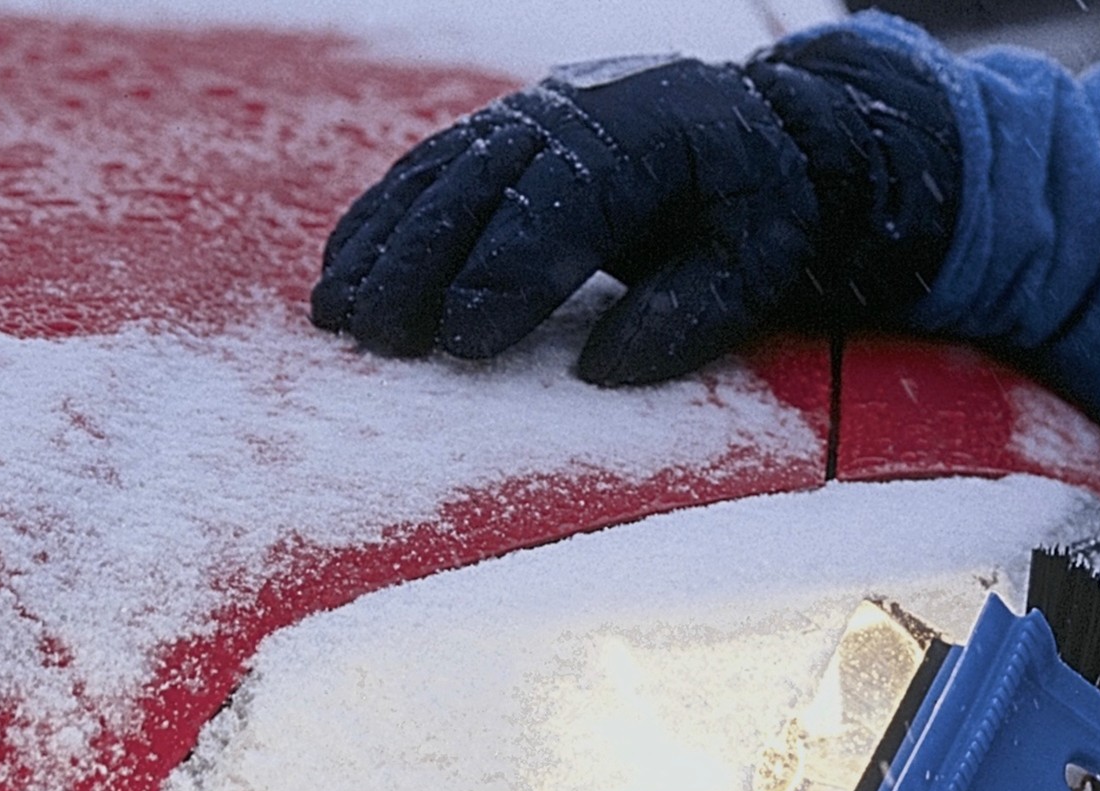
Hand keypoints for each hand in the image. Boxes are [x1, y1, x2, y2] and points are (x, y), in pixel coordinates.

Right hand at [310, 26, 960, 385]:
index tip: (460, 341)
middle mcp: (571, 113)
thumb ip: (694, 309)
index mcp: (648, 137)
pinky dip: (375, 222)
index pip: (563, 203)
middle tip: (377, 337)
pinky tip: (340, 273)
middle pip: (478, 186)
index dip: (506, 272)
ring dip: (380, 246)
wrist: (742, 119)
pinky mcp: (492, 133)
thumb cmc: (752, 200)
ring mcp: (523, 116)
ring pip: (435, 176)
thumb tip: (603, 368)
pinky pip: (420, 172)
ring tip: (338, 316)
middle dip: (419, 265)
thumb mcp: (761, 254)